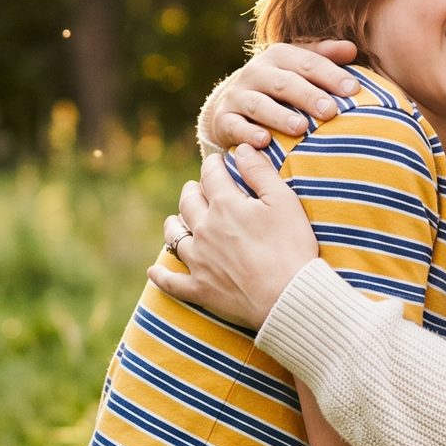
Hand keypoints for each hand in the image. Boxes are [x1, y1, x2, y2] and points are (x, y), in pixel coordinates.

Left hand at [148, 146, 321, 328]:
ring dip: (173, 225)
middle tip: (196, 188)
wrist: (288, 297)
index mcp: (225, 205)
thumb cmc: (291, 247)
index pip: (211, 176)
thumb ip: (260, 172)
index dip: (214, 165)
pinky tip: (154, 271)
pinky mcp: (200, 290)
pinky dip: (161, 276)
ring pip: (175, 237)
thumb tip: (241, 148)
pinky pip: (172, 282)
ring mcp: (199, 261)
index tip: (218, 161)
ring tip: (175, 221)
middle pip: (188, 203)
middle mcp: (204, 230)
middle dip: (191, 190)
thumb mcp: (283, 201)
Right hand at [196, 39, 360, 150]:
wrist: (233, 103)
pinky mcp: (223, 119)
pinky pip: (234, 126)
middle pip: (284, 83)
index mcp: (279, 55)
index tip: (353, 89)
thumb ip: (324, 57)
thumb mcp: (299, 66)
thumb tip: (351, 50)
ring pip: (258, 104)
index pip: (308, 62)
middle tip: (330, 111)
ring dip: (279, 116)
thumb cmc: (280, 85)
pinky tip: (264, 141)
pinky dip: (248, 134)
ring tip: (301, 128)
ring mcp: (238, 95)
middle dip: (308, 96)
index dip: (331, 75)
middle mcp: (256, 72)